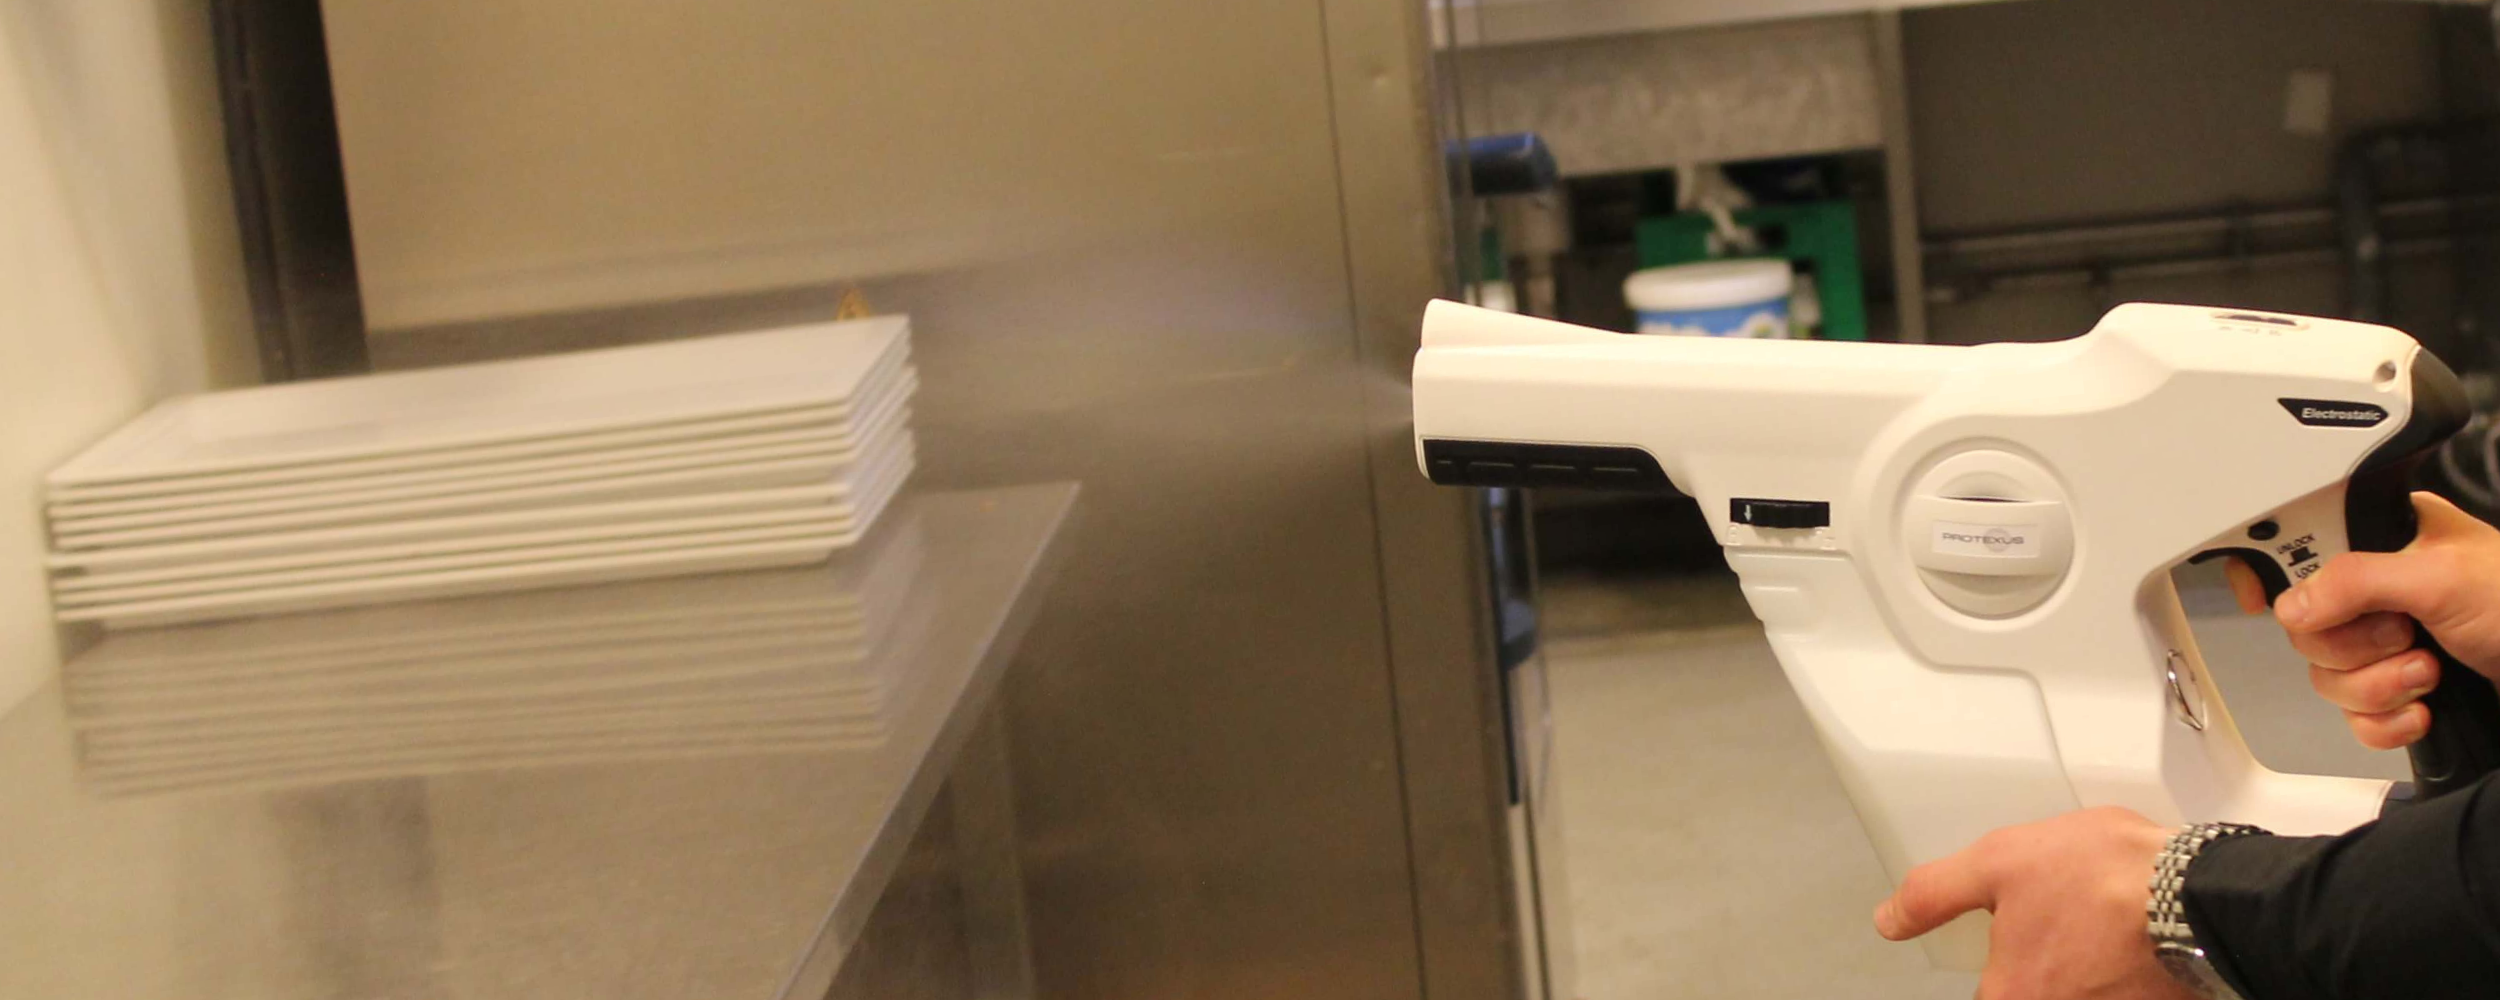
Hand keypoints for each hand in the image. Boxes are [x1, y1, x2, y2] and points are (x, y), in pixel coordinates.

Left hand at [1875, 807, 2190, 999]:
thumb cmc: (2104, 878)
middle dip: (2045, 964)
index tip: (2016, 947)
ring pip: (2080, 989)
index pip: (1988, 993)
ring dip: (2084, 967)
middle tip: (2063, 924)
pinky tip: (2129, 939)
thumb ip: (1936, 894)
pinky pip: (2120, 990)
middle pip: (2033, 991)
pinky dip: (2120, 969)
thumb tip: (1891, 919)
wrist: (2200, 893)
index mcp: (2013, 995)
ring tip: (2097, 928)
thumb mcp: (1999, 863)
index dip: (1998, 968)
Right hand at [2224, 492, 2499, 748]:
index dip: (2270, 570)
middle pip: (2305, 626)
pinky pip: (2353, 718)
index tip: (2259, 594)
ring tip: (2430, 671)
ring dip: (2379, 686)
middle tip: (2404, 633)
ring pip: (2326, 677)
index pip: (2297, 546)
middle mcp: (2379, 591)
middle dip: (2355, 646)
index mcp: (2383, 541)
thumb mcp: (2441, 577)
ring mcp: (2387, 645)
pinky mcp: (2398, 693)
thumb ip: (2357, 580)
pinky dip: (2387, 722)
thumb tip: (2291, 603)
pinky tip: (2427, 708)